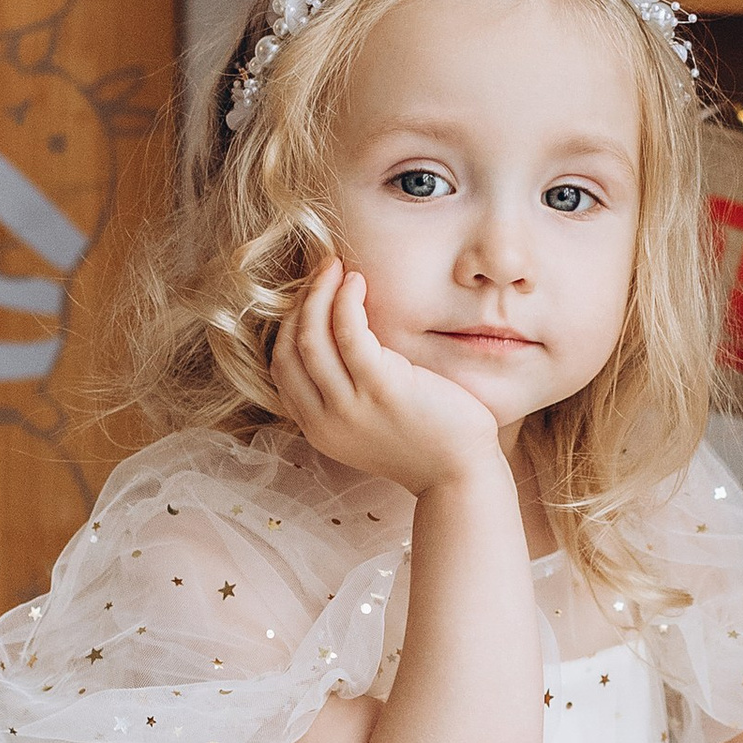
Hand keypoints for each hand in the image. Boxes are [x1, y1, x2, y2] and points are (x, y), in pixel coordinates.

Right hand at [268, 260, 510, 498]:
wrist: (460, 475)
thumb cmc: (425, 444)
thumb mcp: (369, 425)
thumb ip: (345, 396)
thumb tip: (337, 343)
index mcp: (318, 429)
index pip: (282, 366)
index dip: (290, 324)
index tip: (311, 296)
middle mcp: (325, 420)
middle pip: (290, 347)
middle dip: (301, 302)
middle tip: (322, 271)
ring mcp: (350, 406)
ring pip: (312, 336)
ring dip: (319, 293)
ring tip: (336, 267)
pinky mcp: (382, 388)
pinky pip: (349, 333)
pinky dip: (345, 301)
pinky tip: (356, 282)